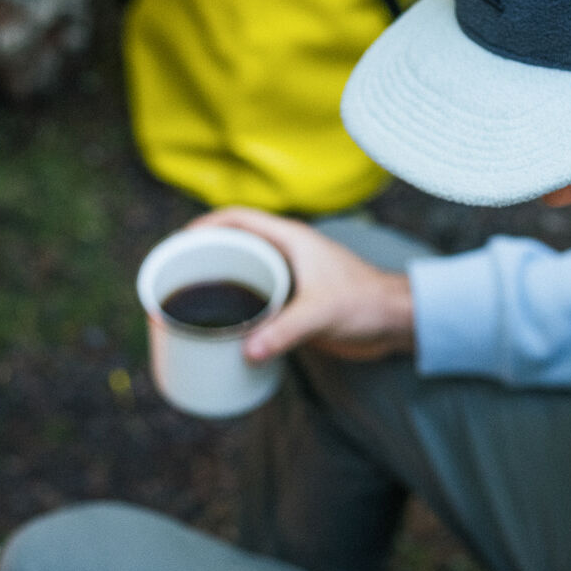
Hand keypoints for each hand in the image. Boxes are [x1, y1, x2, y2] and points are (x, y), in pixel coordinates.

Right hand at [189, 208, 414, 363]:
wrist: (395, 321)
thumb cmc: (366, 303)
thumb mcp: (322, 313)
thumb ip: (285, 331)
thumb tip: (246, 351)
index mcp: (290, 239)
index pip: (238, 219)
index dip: (205, 226)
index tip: (177, 243)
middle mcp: (287, 253)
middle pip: (235, 245)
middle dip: (204, 257)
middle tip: (174, 281)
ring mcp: (290, 278)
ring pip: (244, 273)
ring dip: (219, 284)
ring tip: (188, 305)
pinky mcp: (295, 302)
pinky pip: (257, 298)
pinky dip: (236, 307)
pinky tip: (221, 329)